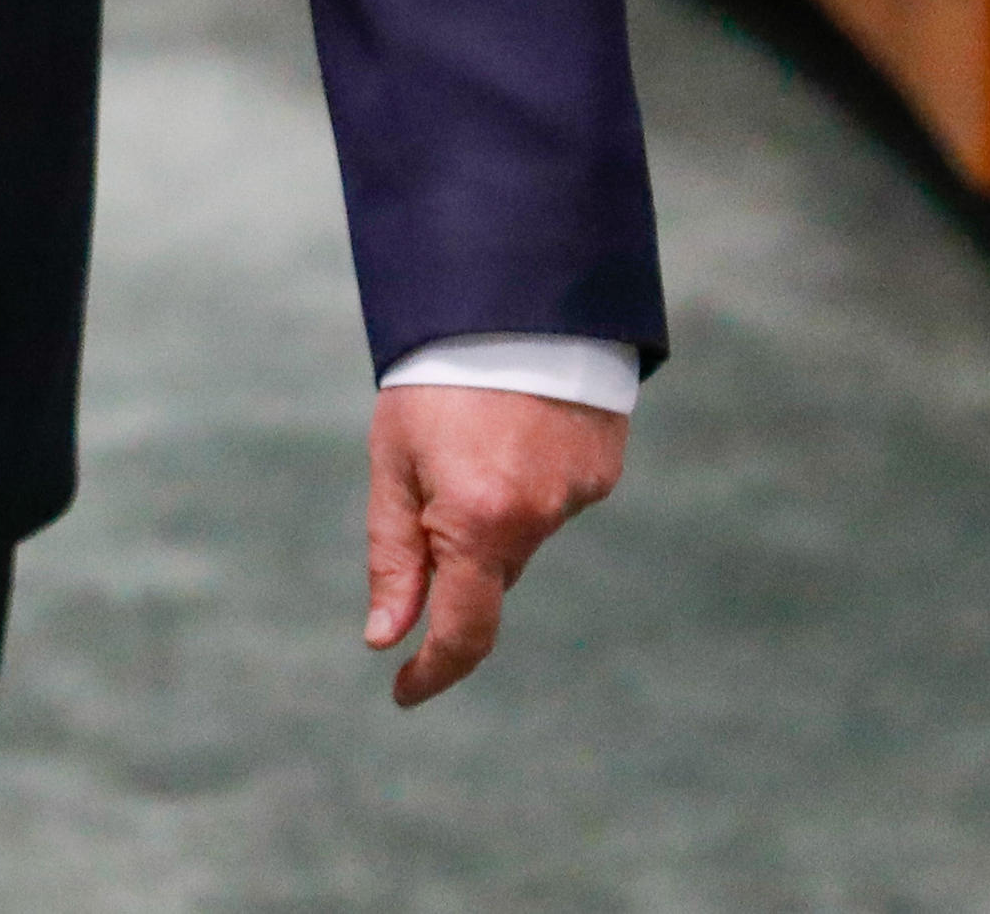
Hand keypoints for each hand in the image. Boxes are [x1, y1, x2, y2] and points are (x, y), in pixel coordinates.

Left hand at [361, 384, 624, 706]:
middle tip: (432, 475)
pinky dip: (531, 478)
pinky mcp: (604, 470)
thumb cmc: (434, 379)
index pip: (463, 631)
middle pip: (491, 573)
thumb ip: (394, 555)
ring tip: (477, 430)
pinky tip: (517, 426)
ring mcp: (579, 496)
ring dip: (496, 506)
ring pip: (525, 534)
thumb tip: (386, 638)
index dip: (433, 670)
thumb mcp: (394, 462)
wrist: (513, 299)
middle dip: (458, 551)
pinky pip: (557, 497)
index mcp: (478, 522)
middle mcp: (538, 520)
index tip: (405, 690)